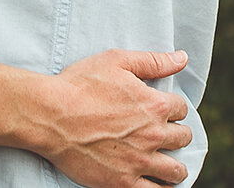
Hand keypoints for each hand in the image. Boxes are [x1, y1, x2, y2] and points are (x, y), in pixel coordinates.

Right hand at [25, 49, 193, 186]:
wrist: (50, 115)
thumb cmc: (80, 85)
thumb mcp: (116, 61)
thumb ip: (154, 61)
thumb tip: (182, 58)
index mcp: (154, 105)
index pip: (182, 109)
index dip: (174, 108)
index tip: (165, 111)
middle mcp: (152, 134)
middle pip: (183, 139)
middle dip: (177, 135)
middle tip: (166, 136)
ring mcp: (139, 161)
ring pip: (175, 171)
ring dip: (176, 167)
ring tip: (168, 165)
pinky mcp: (123, 182)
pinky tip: (157, 183)